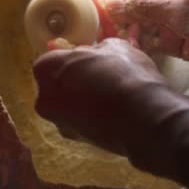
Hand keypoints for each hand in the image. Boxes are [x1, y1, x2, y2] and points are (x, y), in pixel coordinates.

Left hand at [33, 38, 188, 155]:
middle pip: (58, 85)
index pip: (54, 58)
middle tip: (102, 76)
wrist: (144, 119)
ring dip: (84, 101)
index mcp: (46, 69)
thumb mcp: (115, 47)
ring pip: (69, 106)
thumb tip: (97, 55)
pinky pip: (82, 122)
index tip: (94, 59)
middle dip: (76, 81)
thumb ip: (98, 50)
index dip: (76, 58)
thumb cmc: (125, 74)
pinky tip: (115, 113)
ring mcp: (59, 123)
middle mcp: (44, 99)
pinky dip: (93, 117)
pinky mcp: (77, 142)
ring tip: (112, 97)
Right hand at [96, 0, 188, 82]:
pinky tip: (148, 51)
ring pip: (141, 22)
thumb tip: (110, 3)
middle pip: (133, 0)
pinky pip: (154, 39)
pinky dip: (149, 45)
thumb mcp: (179, 10)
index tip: (102, 11)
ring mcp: (175, 14)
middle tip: (112, 33)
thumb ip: (141, 8)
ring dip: (135, 33)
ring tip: (133, 43)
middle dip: (123, 16)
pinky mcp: (179, 36)